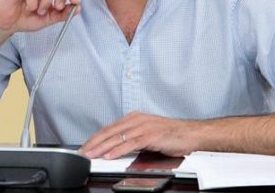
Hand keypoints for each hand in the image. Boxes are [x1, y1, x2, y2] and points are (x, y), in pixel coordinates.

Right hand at [0, 0, 80, 41]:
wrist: (3, 24)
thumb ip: (62, 12)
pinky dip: (33, 3)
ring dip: (47, 0)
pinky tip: (29, 9)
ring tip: (41, 11)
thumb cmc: (23, 17)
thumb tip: (78, 7)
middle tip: (59, 7)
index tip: (76, 1)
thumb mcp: (48, 17)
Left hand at [80, 112, 201, 158]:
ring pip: (117, 137)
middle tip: (82, 152)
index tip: (85, 146)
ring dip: (102, 147)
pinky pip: (130, 143)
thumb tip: (116, 148)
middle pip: (109, 131)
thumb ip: (133, 138)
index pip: (109, 128)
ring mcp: (143, 127)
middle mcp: (137, 120)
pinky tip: (109, 155)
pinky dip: (118, 150)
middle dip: (94, 142)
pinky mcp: (151, 135)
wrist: (192, 134)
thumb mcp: (148, 134)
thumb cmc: (172, 135)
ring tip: (91, 155)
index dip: (95, 138)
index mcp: (134, 118)